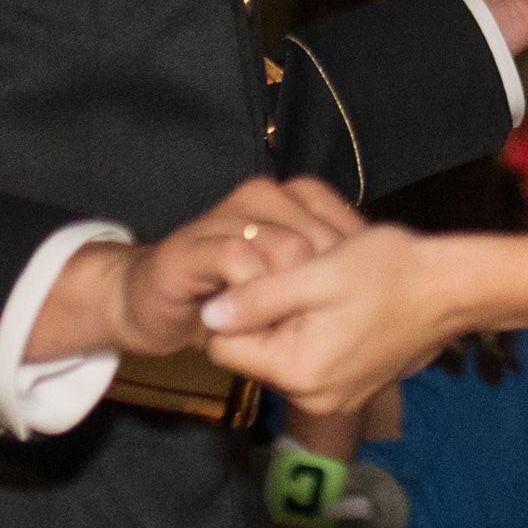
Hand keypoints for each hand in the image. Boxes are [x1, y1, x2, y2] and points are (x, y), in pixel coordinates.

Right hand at [40, 179, 364, 362]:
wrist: (147, 303)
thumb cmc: (224, 299)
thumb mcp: (286, 288)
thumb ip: (320, 276)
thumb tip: (380, 286)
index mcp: (287, 200)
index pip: (339, 223)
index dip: (351, 269)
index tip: (353, 310)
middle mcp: (259, 198)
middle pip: (317, 238)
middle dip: (321, 290)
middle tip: (315, 329)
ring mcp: (225, 216)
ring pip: (283, 246)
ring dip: (289, 297)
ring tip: (284, 329)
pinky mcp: (193, 245)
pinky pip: (238, 260)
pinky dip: (252, 294)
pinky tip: (253, 321)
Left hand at [200, 222, 459, 417]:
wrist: (452, 289)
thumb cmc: (388, 272)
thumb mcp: (316, 272)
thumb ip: (258, 297)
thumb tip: (207, 315)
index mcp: (298, 371)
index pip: (224, 348)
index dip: (230, 309)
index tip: (256, 276)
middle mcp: (312, 398)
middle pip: (252, 355)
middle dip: (260, 316)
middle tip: (293, 278)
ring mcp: (334, 399)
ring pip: (279, 357)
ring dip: (286, 323)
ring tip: (317, 290)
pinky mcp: (351, 390)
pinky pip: (308, 363)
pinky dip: (310, 335)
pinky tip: (335, 308)